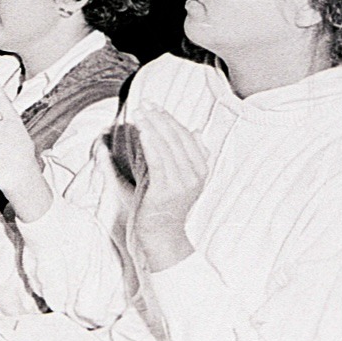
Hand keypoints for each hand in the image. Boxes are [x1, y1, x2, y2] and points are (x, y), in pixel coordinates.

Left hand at [128, 107, 207, 272]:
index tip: (155, 105)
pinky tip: (143, 130)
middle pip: (178, 139)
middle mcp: (195, 175)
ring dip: (153, 126)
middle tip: (145, 104)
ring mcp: (182, 183)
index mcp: (200, 170)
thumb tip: (196, 131)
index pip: (186, 137)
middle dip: (160, 118)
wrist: (160, 237)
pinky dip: (151, 143)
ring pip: (168, 147)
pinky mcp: (167, 190)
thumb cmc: (162, 205)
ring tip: (141, 112)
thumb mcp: (175, 175)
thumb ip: (181, 154)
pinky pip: (159, 161)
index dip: (170, 119)